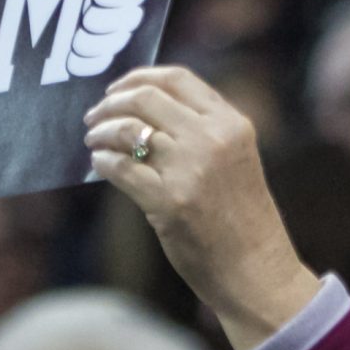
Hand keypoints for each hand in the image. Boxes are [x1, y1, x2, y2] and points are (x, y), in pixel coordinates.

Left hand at [85, 66, 319, 349]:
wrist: (257, 271)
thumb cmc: (242, 220)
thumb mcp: (236, 160)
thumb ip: (201, 132)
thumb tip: (143, 112)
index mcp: (232, 124)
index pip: (178, 78)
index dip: (139, 77)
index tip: (117, 89)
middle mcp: (213, 139)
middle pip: (146, 98)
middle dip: (111, 103)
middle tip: (94, 116)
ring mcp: (190, 169)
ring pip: (129, 129)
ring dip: (101, 131)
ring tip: (93, 141)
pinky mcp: (169, 202)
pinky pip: (121, 168)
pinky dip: (103, 162)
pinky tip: (99, 165)